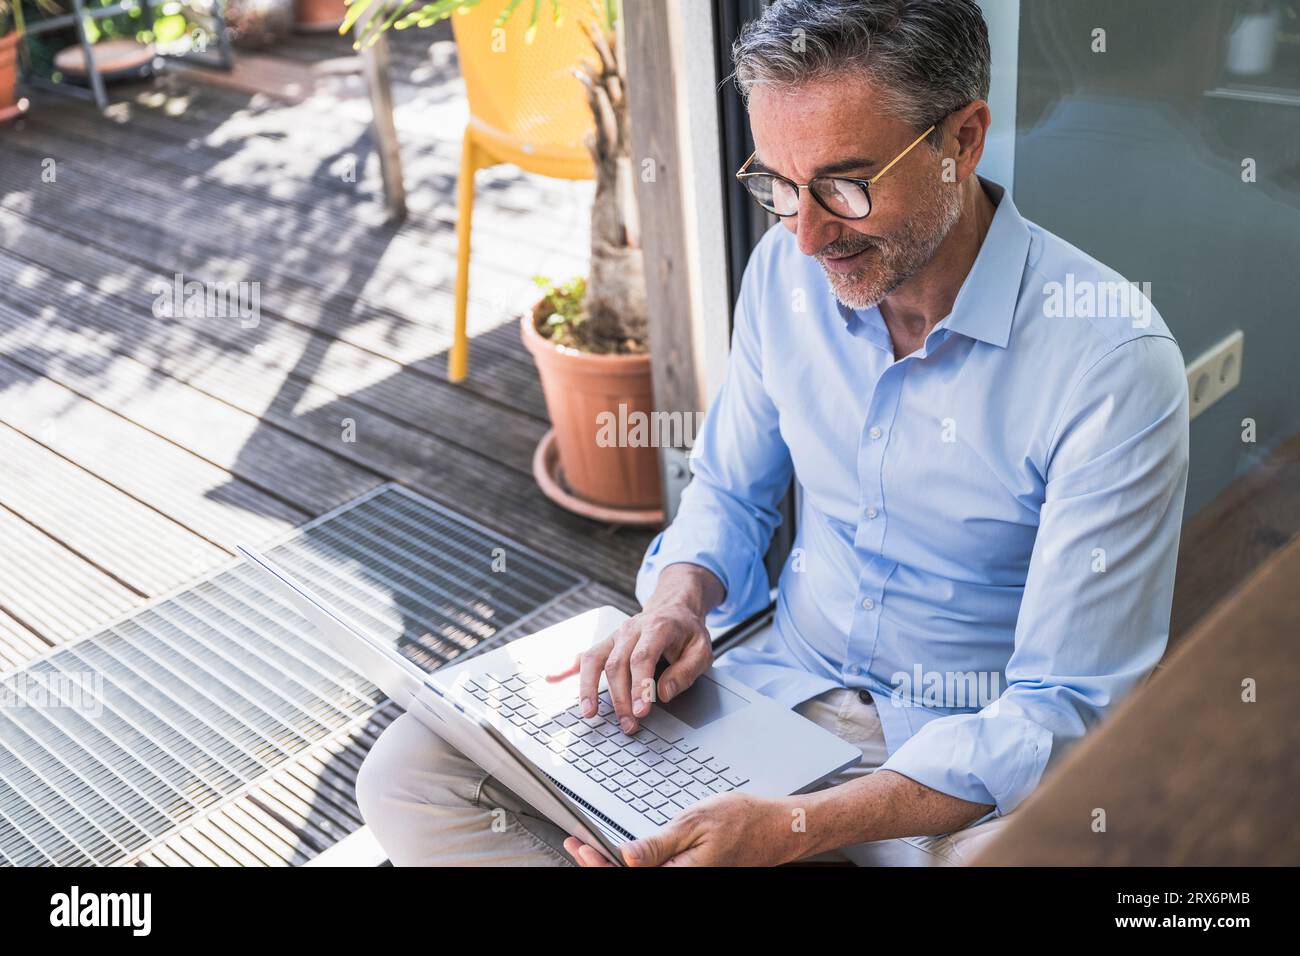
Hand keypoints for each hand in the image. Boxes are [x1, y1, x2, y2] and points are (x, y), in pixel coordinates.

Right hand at [546, 602, 712, 734]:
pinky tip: (552, 678)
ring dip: (589, 689)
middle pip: (617, 664)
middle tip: (629, 724)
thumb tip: (664, 693)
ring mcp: (615, 636)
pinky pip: (583, 655)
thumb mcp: (702, 650)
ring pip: (594, 660)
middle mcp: (631, 629)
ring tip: (589, 713)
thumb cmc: (688, 632)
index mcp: (657, 628)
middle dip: (620, 698)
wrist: (674, 607)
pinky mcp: (606, 643)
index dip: (639, 685)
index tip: (641, 710)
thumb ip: (686, 672)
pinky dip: (566, 667)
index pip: (642, 657)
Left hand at [563, 792, 793, 866]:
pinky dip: (630, 866)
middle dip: (597, 865)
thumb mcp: (695, 823)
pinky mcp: (688, 876)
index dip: (598, 864)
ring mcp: (686, 881)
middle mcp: (682, 883)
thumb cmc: (742, 822)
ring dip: (611, 867)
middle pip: (629, 881)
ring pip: (639, 880)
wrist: (776, 830)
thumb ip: (658, 844)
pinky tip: (618, 855)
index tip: (580, 846)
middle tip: (574, 846)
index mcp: (681, 876)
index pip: (628, 877)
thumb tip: (625, 856)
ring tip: (587, 849)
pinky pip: (655, 875)